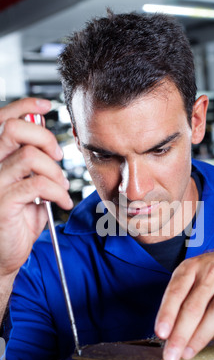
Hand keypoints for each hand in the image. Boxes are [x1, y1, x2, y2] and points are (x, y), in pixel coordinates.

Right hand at [0, 98, 72, 277]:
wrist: (4, 255)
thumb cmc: (17, 220)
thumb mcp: (26, 185)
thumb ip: (33, 164)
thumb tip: (49, 142)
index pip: (3, 120)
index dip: (24, 105)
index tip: (46, 105)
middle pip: (15, 129)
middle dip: (45, 138)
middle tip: (57, 157)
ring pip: (31, 156)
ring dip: (55, 171)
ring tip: (60, 186)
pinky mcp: (3, 203)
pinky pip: (39, 185)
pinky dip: (58, 192)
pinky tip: (62, 202)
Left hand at [155, 246, 213, 359]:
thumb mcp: (194, 273)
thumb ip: (181, 297)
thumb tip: (168, 330)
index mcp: (192, 267)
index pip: (176, 292)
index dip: (167, 314)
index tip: (161, 333)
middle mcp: (211, 273)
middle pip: (194, 307)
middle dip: (181, 335)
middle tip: (172, 355)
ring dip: (199, 338)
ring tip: (188, 353)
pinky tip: (212, 338)